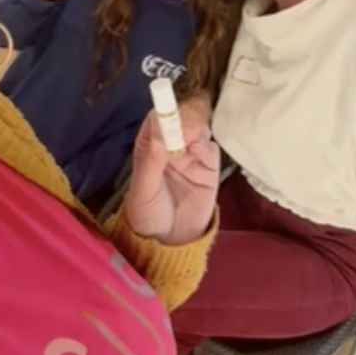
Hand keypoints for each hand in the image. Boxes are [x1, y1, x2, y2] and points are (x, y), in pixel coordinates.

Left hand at [123, 96, 219, 246]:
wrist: (172, 239)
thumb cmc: (149, 214)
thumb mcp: (144, 192)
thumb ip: (150, 163)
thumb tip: (158, 135)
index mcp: (150, 148)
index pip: (155, 122)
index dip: (161, 115)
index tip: (166, 115)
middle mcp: (171, 147)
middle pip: (179, 121)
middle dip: (181, 120)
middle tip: (183, 129)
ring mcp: (191, 155)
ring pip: (197, 130)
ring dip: (195, 131)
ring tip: (191, 142)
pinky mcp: (209, 166)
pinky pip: (211, 149)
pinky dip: (207, 147)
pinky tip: (200, 153)